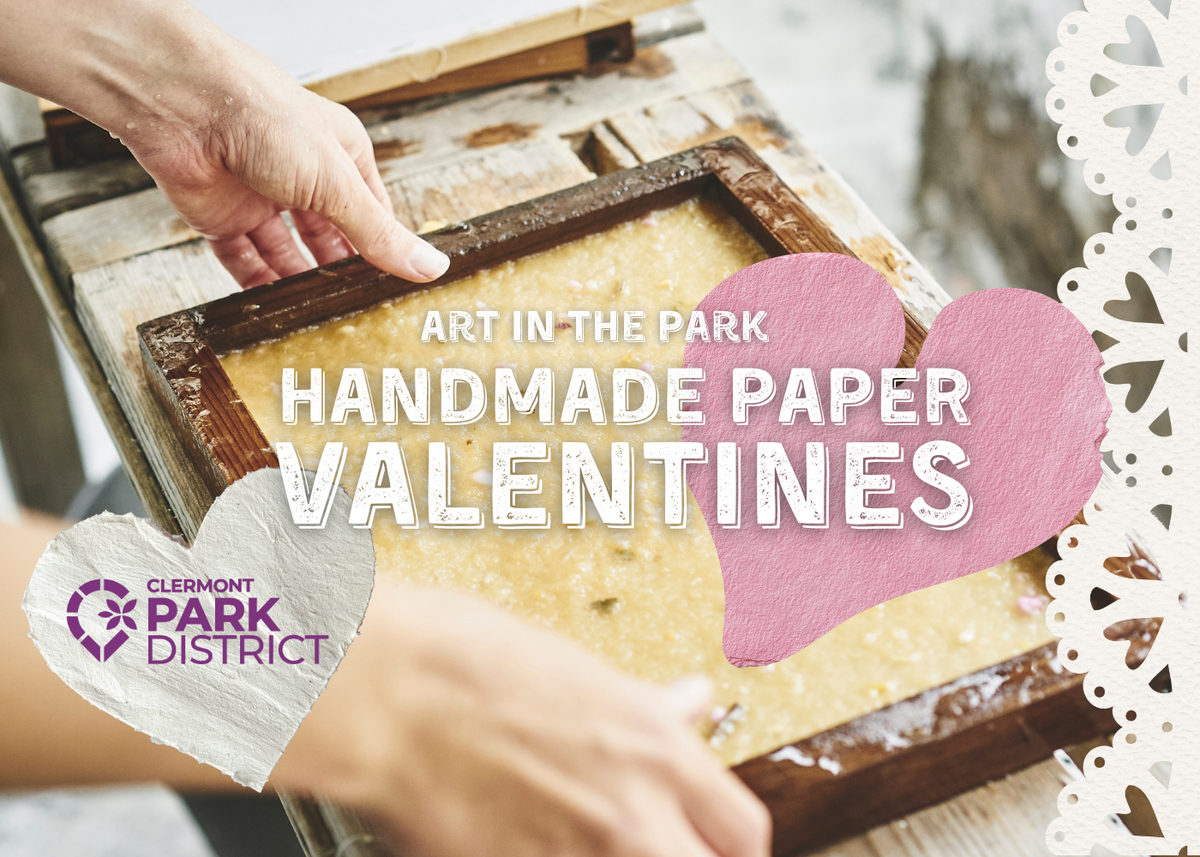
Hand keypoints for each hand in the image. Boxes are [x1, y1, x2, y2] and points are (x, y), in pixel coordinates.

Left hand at [119, 41, 448, 287]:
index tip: (396, 289)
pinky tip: (271, 310)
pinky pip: (243, 260)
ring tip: (320, 319)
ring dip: (300, 285)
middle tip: (359, 313)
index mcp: (340, 157)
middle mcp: (301, 177)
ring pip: (286, 254)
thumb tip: (429, 266)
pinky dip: (256, 286)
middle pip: (329, 239)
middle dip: (341, 274)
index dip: (383, 250)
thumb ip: (379, 233)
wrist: (181, 105)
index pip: (373, 215)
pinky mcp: (221, 217)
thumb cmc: (264, 116)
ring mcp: (260, 198)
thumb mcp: (338, 183)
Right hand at [274, 585, 771, 856]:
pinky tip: (538, 841)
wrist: (384, 695)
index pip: (744, 831)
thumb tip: (691, 702)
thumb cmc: (469, 662)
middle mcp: (630, 813)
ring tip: (595, 841)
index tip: (714, 841)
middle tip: (667, 846)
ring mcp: (575, 856)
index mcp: (657, 751)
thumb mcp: (582, 672)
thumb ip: (649, 709)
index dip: (732, 843)